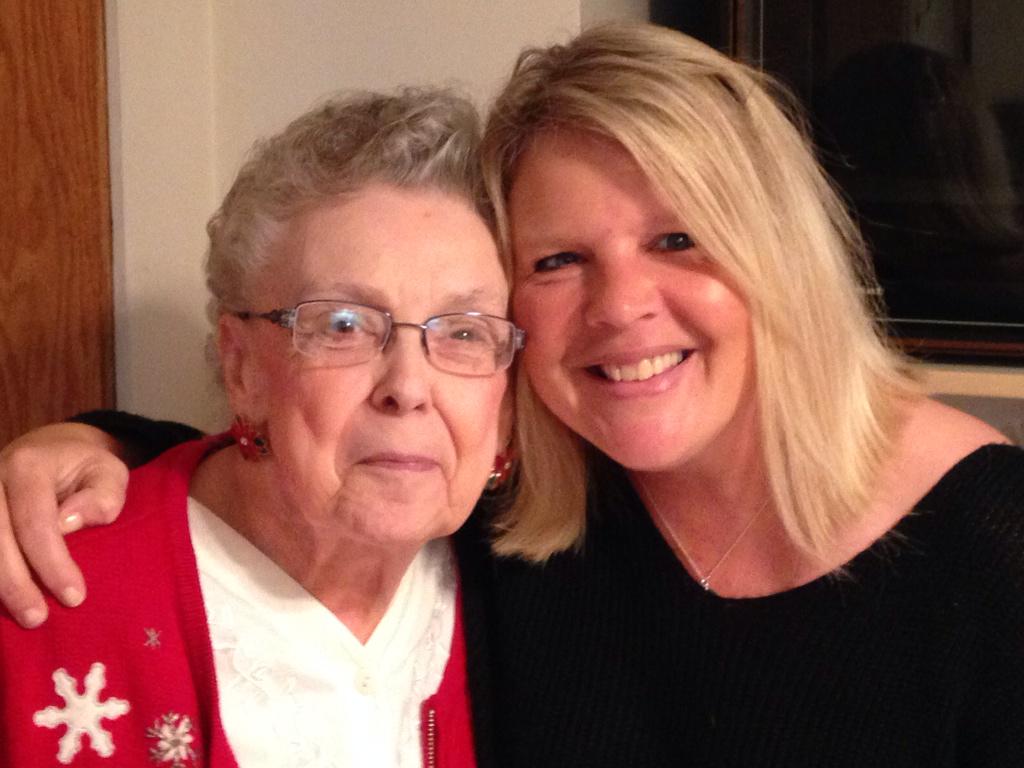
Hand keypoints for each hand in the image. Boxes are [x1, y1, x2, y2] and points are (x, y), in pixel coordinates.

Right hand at [0, 422, 127, 627]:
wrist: (50, 449)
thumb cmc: (86, 469)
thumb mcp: (109, 472)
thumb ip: (102, 495)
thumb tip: (69, 522)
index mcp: (28, 466)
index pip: (35, 521)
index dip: (52, 562)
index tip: (74, 596)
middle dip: (15, 583)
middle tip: (38, 619)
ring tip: (22, 618)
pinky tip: (1, 606)